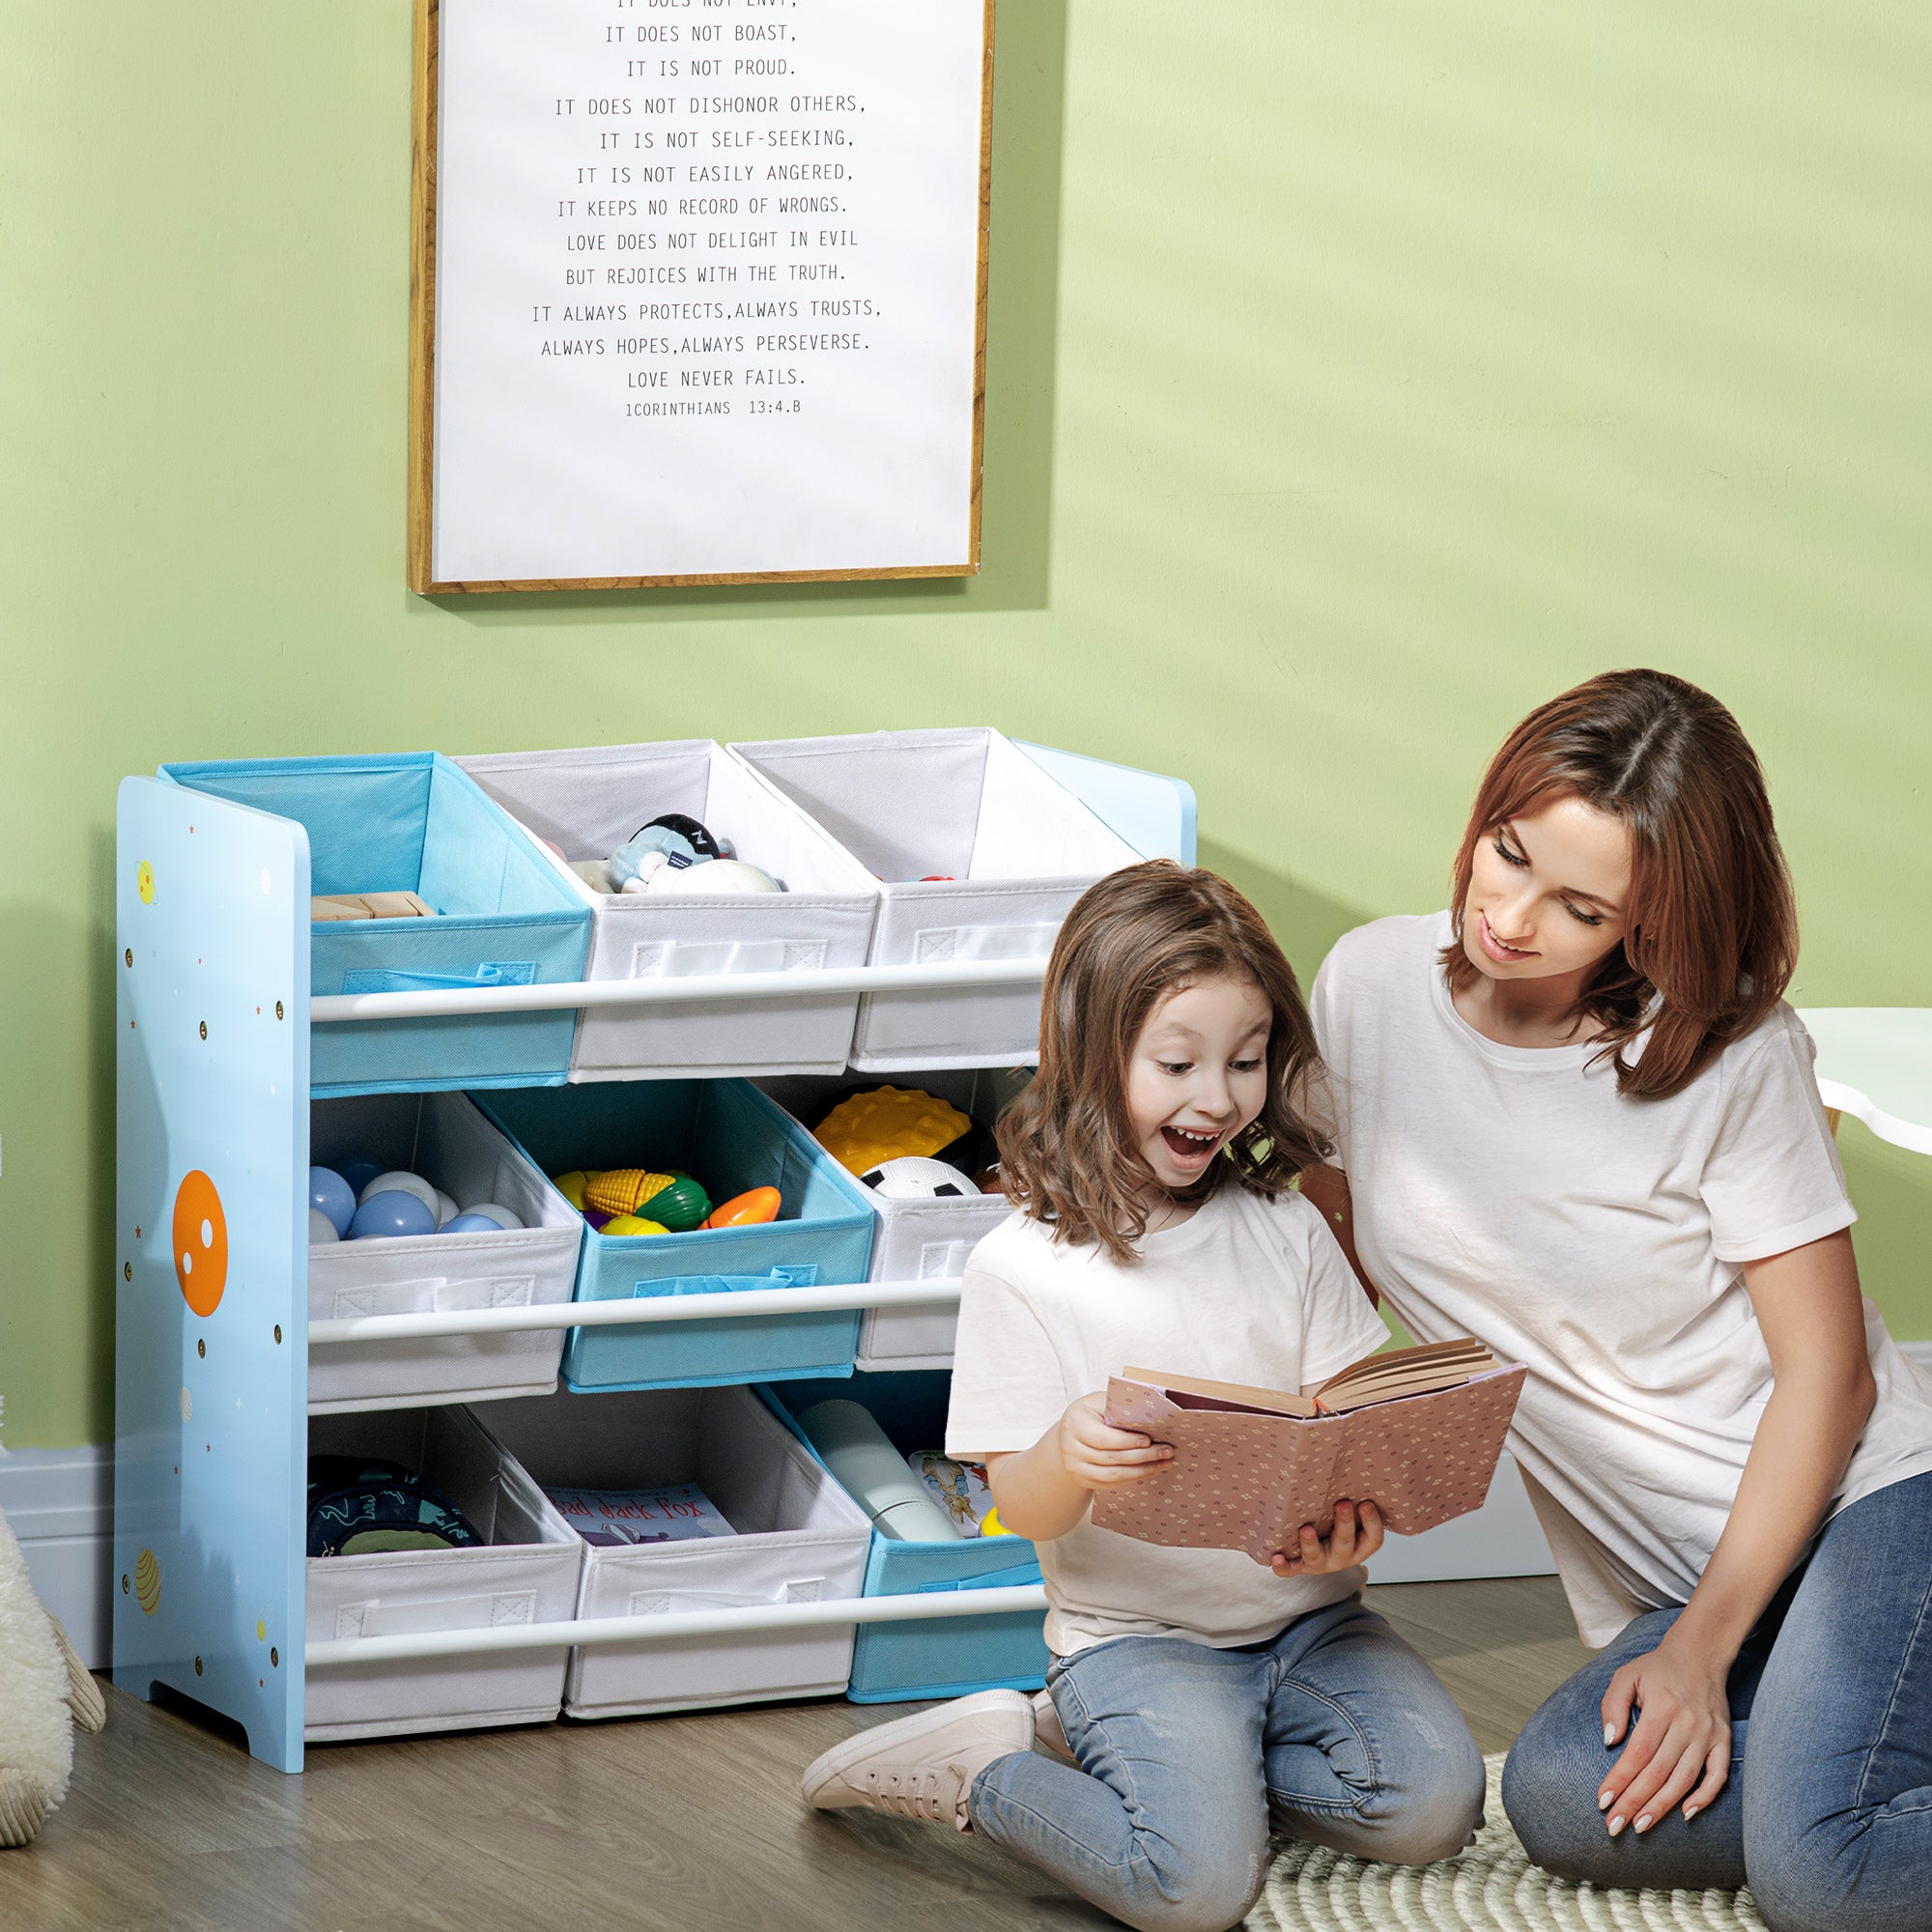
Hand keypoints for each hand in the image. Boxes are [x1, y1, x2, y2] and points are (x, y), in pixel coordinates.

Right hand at [1056, 1392, 1173, 1489]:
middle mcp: (1071, 1449)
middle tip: (1166, 1451)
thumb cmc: (1089, 1414)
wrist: (1068, 1434)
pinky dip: (1133, 1478)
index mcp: (1075, 1424)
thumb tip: (1145, 1415)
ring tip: (1163, 1463)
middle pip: (1111, 1458)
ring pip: (1113, 1475)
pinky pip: (1112, 1483)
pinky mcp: (1084, 1480)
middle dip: (1143, 1456)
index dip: (1127, 1441)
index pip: (1103, 1438)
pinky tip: (1148, 1470)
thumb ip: (1117, 1407)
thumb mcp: (1098, 1402)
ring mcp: (1076, 1468)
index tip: (1148, 1440)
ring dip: (1142, 1470)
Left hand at [1270, 1499, 1382, 1576]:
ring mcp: (1319, 1563)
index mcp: (1358, 1545)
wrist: (1310, 1552)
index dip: (1372, 1522)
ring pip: (1317, 1558)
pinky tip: (1276, 1558)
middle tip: (1342, 1504)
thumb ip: (1350, 1497)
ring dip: (1311, 1544)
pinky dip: (1283, 1566)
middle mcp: (1341, 1557)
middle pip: (1346, 1545)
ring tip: (1306, 1529)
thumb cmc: (1332, 1523)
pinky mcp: (1298, 1567)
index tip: (1366, 1502)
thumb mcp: (1346, 1514)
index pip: (1373, 1539)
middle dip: (1345, 1524)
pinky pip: (1289, 1571)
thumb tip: (1348, 1457)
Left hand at [1596, 1640, 1731, 1836]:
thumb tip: (1609, 1741)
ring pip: (1685, 1779)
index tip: (1603, 1801)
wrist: (1699, 1655)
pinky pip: (1718, 1776)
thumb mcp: (1626, 1676)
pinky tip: (1686, 1813)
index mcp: (1662, 1707)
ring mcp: (1709, 1734)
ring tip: (1642, 1825)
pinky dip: (1705, 1797)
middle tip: (1616, 1826)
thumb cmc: (1657, 1668)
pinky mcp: (1724, 1740)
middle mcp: (1688, 1724)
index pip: (1637, 1753)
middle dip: (1635, 1802)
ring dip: (1663, 1806)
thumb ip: (1613, 1706)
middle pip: (1658, 1772)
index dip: (1620, 1780)